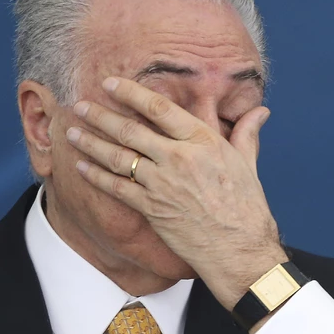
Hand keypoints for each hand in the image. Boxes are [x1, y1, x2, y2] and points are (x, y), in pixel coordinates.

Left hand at [66, 76, 288, 311]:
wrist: (239, 249)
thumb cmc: (246, 207)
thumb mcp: (248, 163)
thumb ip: (246, 133)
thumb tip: (260, 111)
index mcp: (202, 141)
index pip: (159, 108)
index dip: (131, 93)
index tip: (111, 83)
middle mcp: (178, 158)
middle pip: (130, 130)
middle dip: (100, 115)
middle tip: (80, 105)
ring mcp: (162, 184)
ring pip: (118, 157)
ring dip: (91, 143)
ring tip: (72, 132)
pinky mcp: (152, 208)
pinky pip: (117, 188)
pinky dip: (97, 176)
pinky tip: (82, 167)